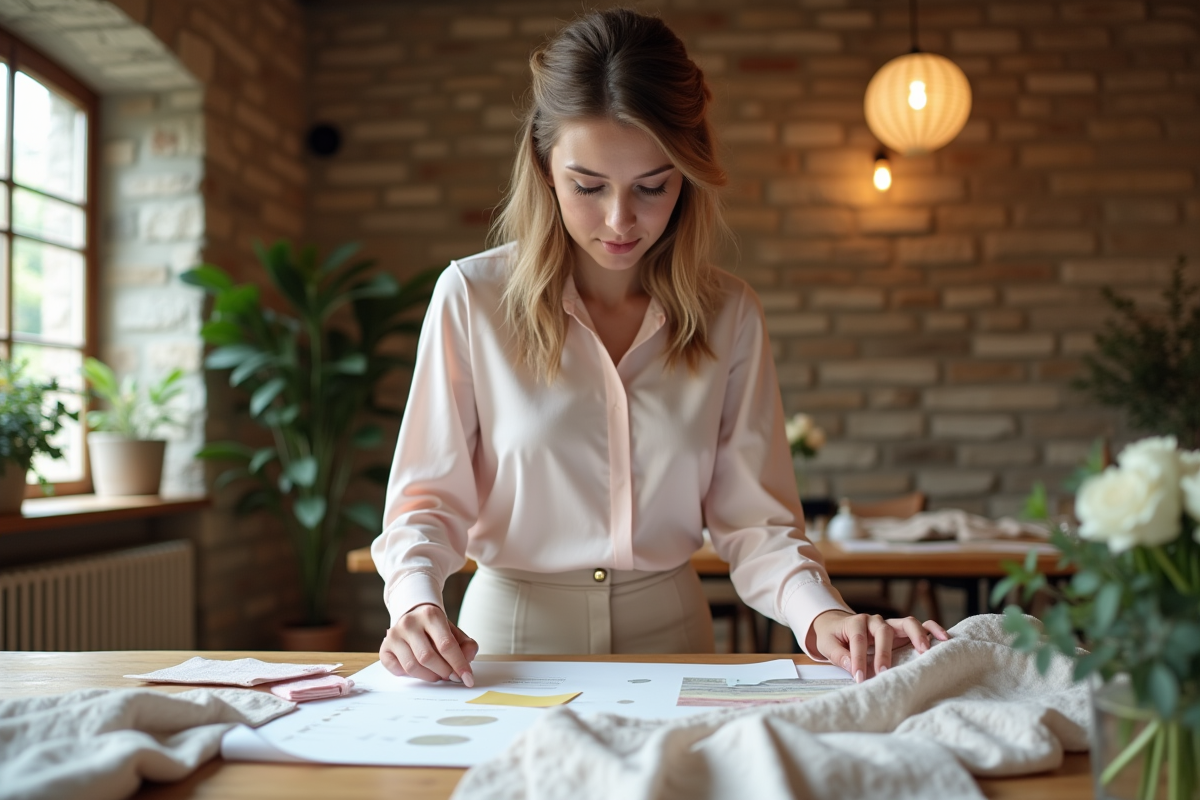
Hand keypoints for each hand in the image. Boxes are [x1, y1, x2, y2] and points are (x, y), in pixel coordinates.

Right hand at [380, 603, 479, 686]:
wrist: (413, 616)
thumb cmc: (435, 628)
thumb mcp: (454, 631)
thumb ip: (466, 645)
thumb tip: (468, 659)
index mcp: (431, 615)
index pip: (446, 645)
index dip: (459, 665)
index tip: (467, 678)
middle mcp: (410, 623)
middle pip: (428, 657)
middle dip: (444, 672)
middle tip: (452, 676)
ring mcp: (394, 635)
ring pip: (412, 666)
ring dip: (429, 676)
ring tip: (438, 674)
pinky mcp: (385, 647)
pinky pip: (397, 670)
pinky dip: (409, 675)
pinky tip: (419, 669)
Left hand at [810, 610, 948, 682]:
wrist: (838, 625)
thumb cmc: (833, 636)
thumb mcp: (827, 644)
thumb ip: (838, 655)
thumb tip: (852, 667)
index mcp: (855, 622)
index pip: (858, 639)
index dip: (859, 659)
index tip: (859, 678)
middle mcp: (875, 621)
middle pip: (883, 631)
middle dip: (884, 652)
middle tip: (883, 671)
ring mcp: (891, 624)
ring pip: (907, 623)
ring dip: (917, 636)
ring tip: (925, 651)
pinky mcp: (902, 631)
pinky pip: (920, 625)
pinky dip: (932, 629)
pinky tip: (943, 638)